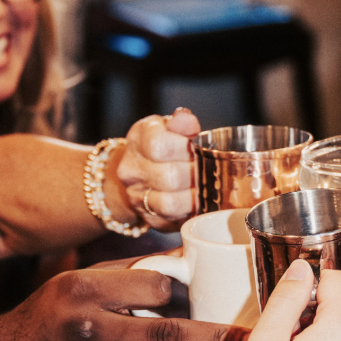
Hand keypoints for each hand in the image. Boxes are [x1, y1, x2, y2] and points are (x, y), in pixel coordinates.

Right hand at [0, 268, 227, 340]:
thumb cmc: (53, 312)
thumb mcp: (82, 278)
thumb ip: (133, 269)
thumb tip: (189, 257)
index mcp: (87, 291)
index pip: (153, 287)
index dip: (181, 291)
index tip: (208, 293)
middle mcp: (91, 331)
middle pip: (167, 334)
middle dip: (217, 339)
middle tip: (252, 338)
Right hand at [117, 108, 200, 230]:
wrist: (138, 170)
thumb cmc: (163, 147)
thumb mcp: (170, 127)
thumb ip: (181, 123)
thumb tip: (186, 120)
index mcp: (139, 140)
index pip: (159, 145)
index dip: (185, 148)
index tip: (197, 148)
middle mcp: (131, 169)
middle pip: (169, 176)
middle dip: (196, 174)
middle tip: (208, 170)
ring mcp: (136, 196)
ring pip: (169, 203)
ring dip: (194, 196)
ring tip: (205, 187)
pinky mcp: (148, 217)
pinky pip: (172, 220)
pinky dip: (190, 212)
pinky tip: (198, 202)